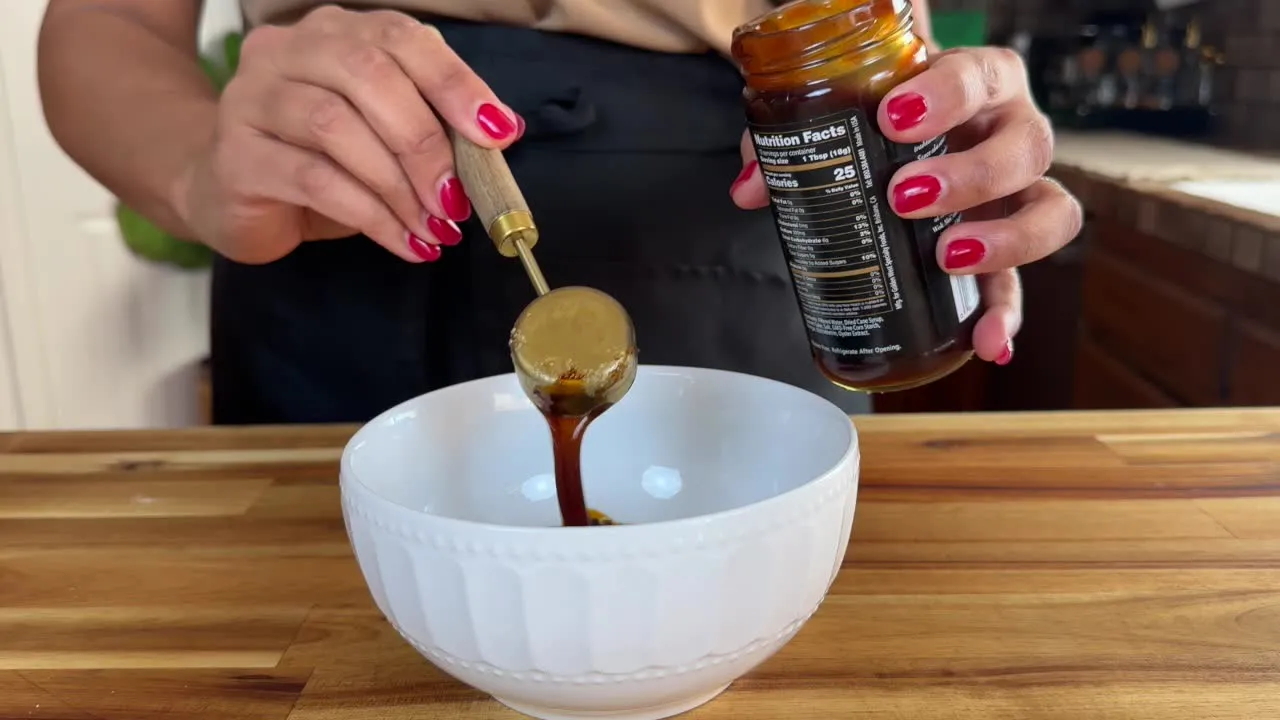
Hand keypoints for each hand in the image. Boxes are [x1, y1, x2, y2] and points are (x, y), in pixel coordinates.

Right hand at [177, 6, 523, 264]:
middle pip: (367, 75)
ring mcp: (253, 98)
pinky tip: (404, 242)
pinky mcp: (238, 155)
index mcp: (335, 32)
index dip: (453, 83)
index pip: (401, 38)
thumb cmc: (319, 160)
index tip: (497, 133)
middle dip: (425, 142)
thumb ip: (433, 123)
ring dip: (399, 185)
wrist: (230, 193)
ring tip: (434, 227)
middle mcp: (288, 50)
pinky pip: (314, 180)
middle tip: (457, 199)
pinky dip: (371, 215)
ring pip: (335, 126)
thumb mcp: (383, 135)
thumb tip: (501, 132)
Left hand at [731, 47, 1081, 365]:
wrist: (896, 128)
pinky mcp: (1006, 246)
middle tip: (903, 194)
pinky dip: (1006, 316)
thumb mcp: (838, 110)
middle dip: (970, 174)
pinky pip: (1019, 282)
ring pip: (1049, 210)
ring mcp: (1018, 192)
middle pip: (1026, 147)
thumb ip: (791, 139)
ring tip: (946, 257)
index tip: (893, 116)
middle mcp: (1011, 132)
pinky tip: (989, 344)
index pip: (980, 75)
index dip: (946, 95)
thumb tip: (751, 189)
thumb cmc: (878, 113)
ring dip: (1003, 239)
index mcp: (977, 83)